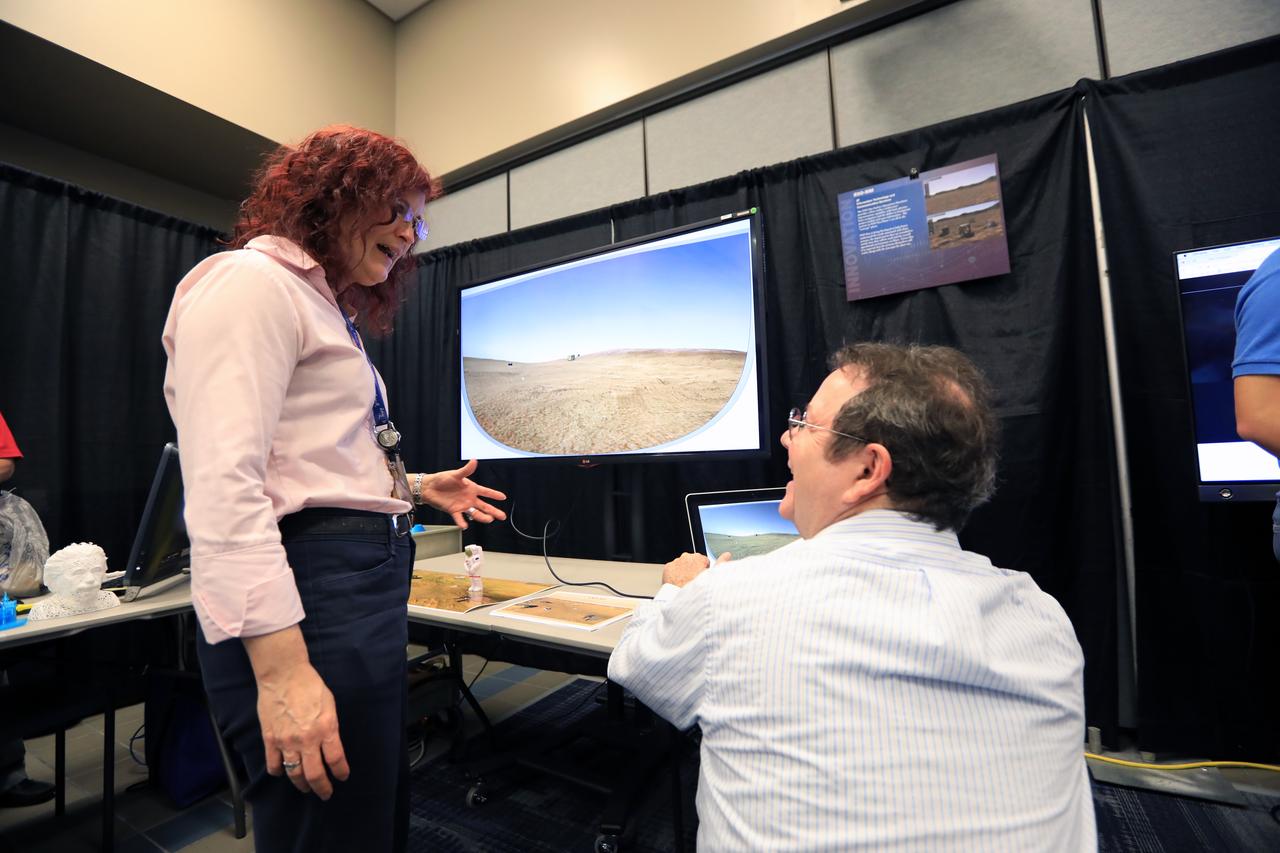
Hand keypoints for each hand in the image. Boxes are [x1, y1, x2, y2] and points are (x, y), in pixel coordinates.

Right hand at [244, 628, 348, 799]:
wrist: (283, 675)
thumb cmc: (310, 685)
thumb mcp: (330, 705)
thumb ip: (330, 727)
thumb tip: (330, 745)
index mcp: (326, 728)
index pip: (336, 760)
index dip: (341, 773)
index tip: (342, 777)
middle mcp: (307, 739)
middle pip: (315, 774)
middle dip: (322, 788)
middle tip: (325, 793)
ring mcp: (287, 741)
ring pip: (294, 774)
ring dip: (301, 785)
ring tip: (306, 788)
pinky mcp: (270, 740)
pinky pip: (274, 765)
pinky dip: (278, 772)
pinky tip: (283, 772)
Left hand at [416, 459, 507, 528]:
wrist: (429, 487)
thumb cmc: (442, 479)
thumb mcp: (455, 474)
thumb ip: (466, 470)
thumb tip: (474, 461)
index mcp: (471, 488)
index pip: (486, 492)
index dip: (494, 494)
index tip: (503, 497)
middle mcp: (469, 498)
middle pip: (484, 506)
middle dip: (494, 511)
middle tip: (502, 516)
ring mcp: (462, 505)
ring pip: (476, 513)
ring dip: (483, 517)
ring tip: (489, 519)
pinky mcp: (454, 511)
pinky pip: (459, 518)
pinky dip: (462, 522)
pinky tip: (465, 526)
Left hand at [662, 551, 729, 586]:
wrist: (681, 598)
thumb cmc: (698, 590)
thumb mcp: (713, 577)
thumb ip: (721, 563)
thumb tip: (727, 555)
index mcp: (698, 557)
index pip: (704, 561)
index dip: (705, 570)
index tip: (703, 578)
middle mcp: (686, 557)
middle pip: (692, 562)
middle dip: (694, 569)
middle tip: (694, 582)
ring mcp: (676, 562)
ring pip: (682, 565)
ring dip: (684, 572)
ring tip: (686, 584)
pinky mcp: (668, 568)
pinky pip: (672, 569)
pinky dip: (675, 574)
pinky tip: (678, 583)